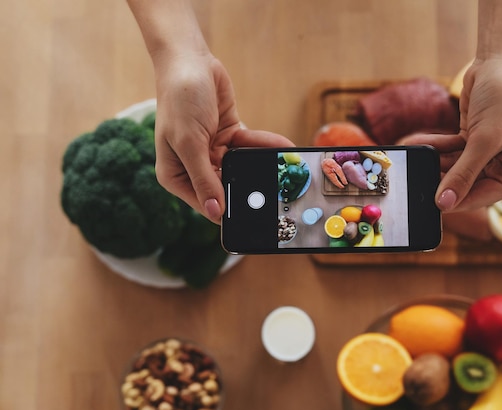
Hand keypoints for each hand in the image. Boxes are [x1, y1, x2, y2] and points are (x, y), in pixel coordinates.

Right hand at [152, 53, 293, 222]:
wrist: (189, 61)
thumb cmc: (179, 100)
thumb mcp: (189, 143)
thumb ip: (204, 179)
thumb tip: (215, 212)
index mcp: (175, 175)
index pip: (204, 203)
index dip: (226, 210)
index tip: (251, 216)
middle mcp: (194, 166)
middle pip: (226, 187)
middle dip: (249, 187)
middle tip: (275, 193)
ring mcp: (213, 152)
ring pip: (243, 167)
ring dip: (261, 166)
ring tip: (286, 171)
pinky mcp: (229, 136)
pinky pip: (251, 147)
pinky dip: (266, 145)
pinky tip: (284, 147)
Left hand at [401, 58, 501, 211]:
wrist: (500, 63)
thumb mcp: (483, 140)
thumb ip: (462, 174)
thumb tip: (444, 203)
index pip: (478, 198)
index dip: (451, 200)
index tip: (425, 199)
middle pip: (464, 186)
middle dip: (439, 178)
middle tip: (414, 175)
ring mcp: (489, 157)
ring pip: (453, 170)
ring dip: (433, 162)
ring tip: (412, 157)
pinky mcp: (473, 143)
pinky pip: (450, 154)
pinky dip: (435, 149)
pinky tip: (416, 144)